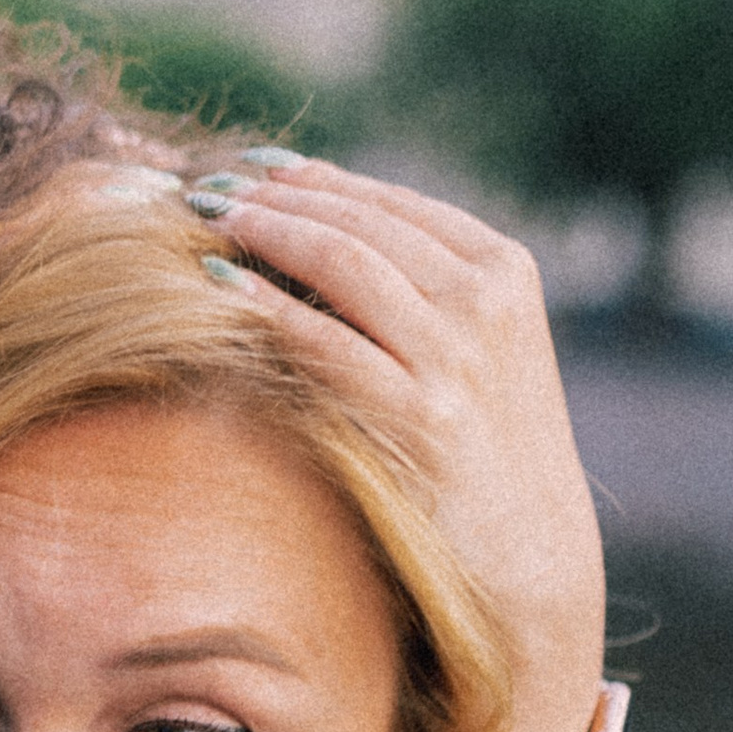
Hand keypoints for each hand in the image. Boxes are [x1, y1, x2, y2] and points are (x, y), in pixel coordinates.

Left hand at [185, 155, 604, 731]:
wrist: (532, 563)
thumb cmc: (483, 453)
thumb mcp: (470, 352)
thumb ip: (412, 289)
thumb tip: (300, 225)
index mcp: (503, 269)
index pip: (387, 201)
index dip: (307, 179)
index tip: (243, 168)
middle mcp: (486, 300)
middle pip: (357, 221)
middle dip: (272, 196)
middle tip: (201, 188)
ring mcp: (458, 358)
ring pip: (342, 262)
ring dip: (263, 232)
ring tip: (201, 222)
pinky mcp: (423, 418)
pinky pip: (327, 341)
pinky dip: (267, 307)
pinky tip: (216, 288)